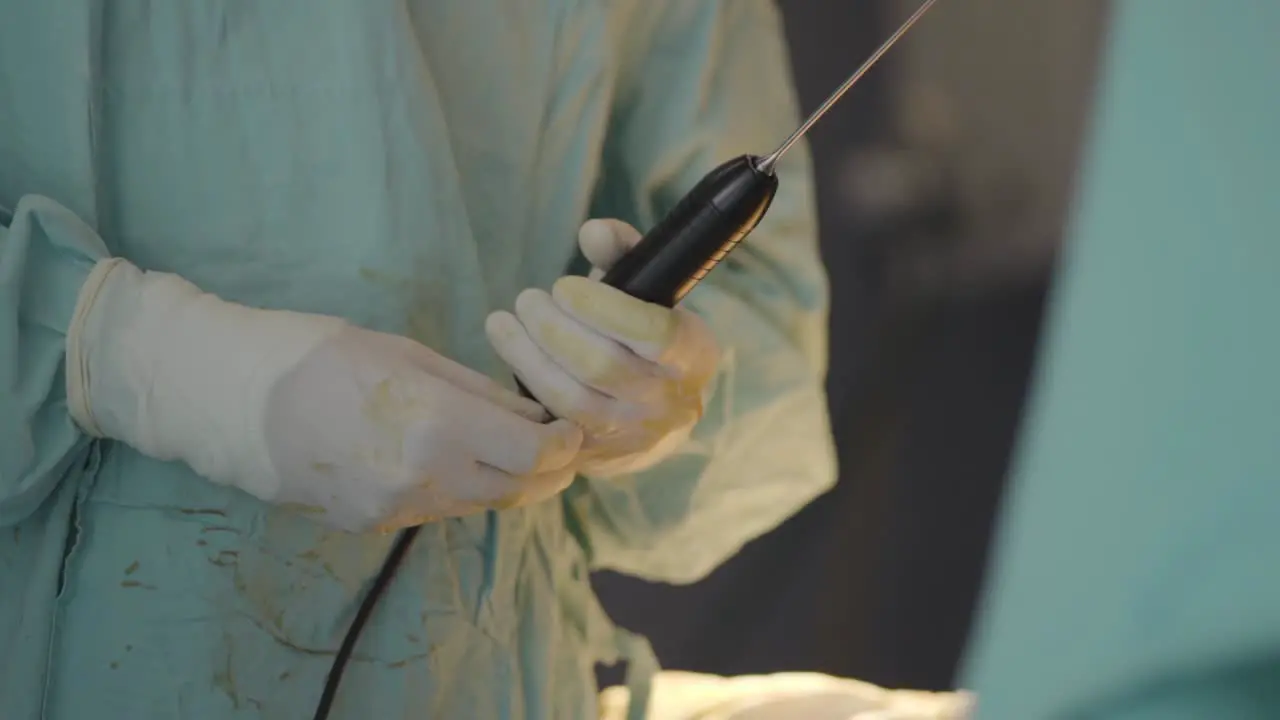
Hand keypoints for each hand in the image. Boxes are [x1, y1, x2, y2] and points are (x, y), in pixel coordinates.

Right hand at [68, 260, 582, 531]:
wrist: (231, 400)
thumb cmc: (318, 356)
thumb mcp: (407, 354)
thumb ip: (475, 391)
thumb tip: (530, 414)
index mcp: (437, 424)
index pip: (533, 456)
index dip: (564, 445)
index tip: (569, 427)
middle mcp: (422, 477)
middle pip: (516, 491)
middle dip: (547, 470)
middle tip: (556, 444)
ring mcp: (394, 507)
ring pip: (479, 505)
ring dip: (506, 481)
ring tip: (511, 447)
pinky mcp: (371, 523)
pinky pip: (437, 510)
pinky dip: (461, 489)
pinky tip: (455, 458)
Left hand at [485, 219, 720, 477]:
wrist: (658, 414)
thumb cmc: (645, 334)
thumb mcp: (647, 290)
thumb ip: (624, 252)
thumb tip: (592, 232)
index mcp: (693, 355)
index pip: (655, 334)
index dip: (603, 308)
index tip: (564, 285)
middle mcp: (668, 402)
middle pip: (601, 366)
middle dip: (552, 328)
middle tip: (527, 300)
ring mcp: (632, 437)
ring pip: (570, 399)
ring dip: (526, 355)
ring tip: (503, 322)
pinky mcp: (596, 458)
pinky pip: (550, 425)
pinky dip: (522, 388)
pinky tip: (508, 357)